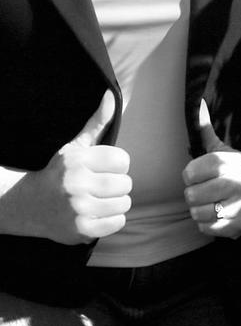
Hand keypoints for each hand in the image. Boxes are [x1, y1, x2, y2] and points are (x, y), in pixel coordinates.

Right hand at [33, 92, 129, 244]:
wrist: (29, 205)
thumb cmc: (60, 173)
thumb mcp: (75, 147)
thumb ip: (97, 122)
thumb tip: (112, 96)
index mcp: (78, 160)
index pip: (123, 160)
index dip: (116, 165)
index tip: (102, 169)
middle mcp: (77, 184)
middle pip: (126, 184)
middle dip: (116, 185)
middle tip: (98, 186)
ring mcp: (79, 209)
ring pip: (124, 203)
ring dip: (115, 203)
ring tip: (96, 200)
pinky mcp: (81, 230)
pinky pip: (118, 222)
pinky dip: (111, 219)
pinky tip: (95, 214)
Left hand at [182, 100, 240, 238]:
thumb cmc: (229, 171)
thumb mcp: (219, 149)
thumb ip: (204, 129)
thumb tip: (198, 103)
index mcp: (230, 162)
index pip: (191, 172)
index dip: (190, 176)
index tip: (199, 175)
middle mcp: (239, 182)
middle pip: (192, 195)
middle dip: (194, 195)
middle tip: (205, 191)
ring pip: (198, 213)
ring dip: (200, 210)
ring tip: (212, 203)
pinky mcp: (240, 225)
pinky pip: (207, 228)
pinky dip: (207, 224)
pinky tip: (218, 214)